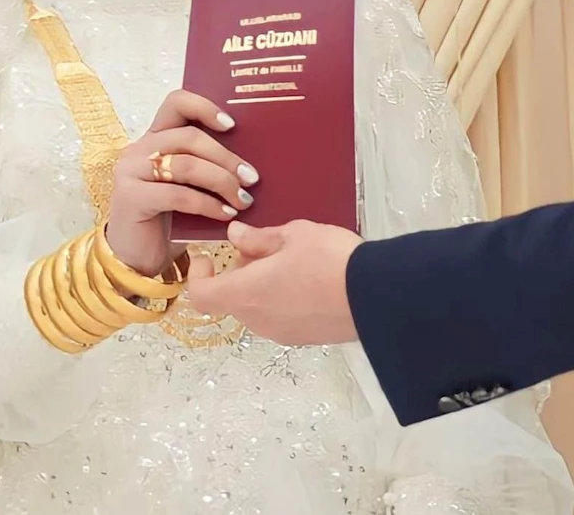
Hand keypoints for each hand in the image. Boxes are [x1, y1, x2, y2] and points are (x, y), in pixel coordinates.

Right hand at [106, 90, 258, 276]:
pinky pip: (178, 194)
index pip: (176, 103)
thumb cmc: (169, 223)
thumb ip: (207, 168)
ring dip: (221, 182)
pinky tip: (226, 215)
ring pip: (185, 164)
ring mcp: (130, 172)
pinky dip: (208, 204)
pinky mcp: (131, 198)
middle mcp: (138, 149)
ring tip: (243, 200)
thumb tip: (251, 163)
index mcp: (154, 139)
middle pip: (188, 137)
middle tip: (251, 178)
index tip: (233, 125)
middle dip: (226, 157)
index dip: (205, 107)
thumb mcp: (191, 188)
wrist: (136, 259)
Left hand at [188, 220, 363, 345]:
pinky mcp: (304, 338)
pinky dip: (281, 298)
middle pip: (232, 298)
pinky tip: (308, 278)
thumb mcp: (294, 235)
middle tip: (260, 247)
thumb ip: (259, 238)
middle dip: (238, 272)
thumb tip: (236, 237)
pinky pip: (280, 316)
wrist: (377, 296)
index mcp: (246, 293)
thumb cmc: (330, 260)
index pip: (201, 295)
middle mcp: (258, 319)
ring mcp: (281, 332)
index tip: (206, 257)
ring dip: (261, 285)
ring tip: (291, 259)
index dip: (197, 276)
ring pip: (257, 307)